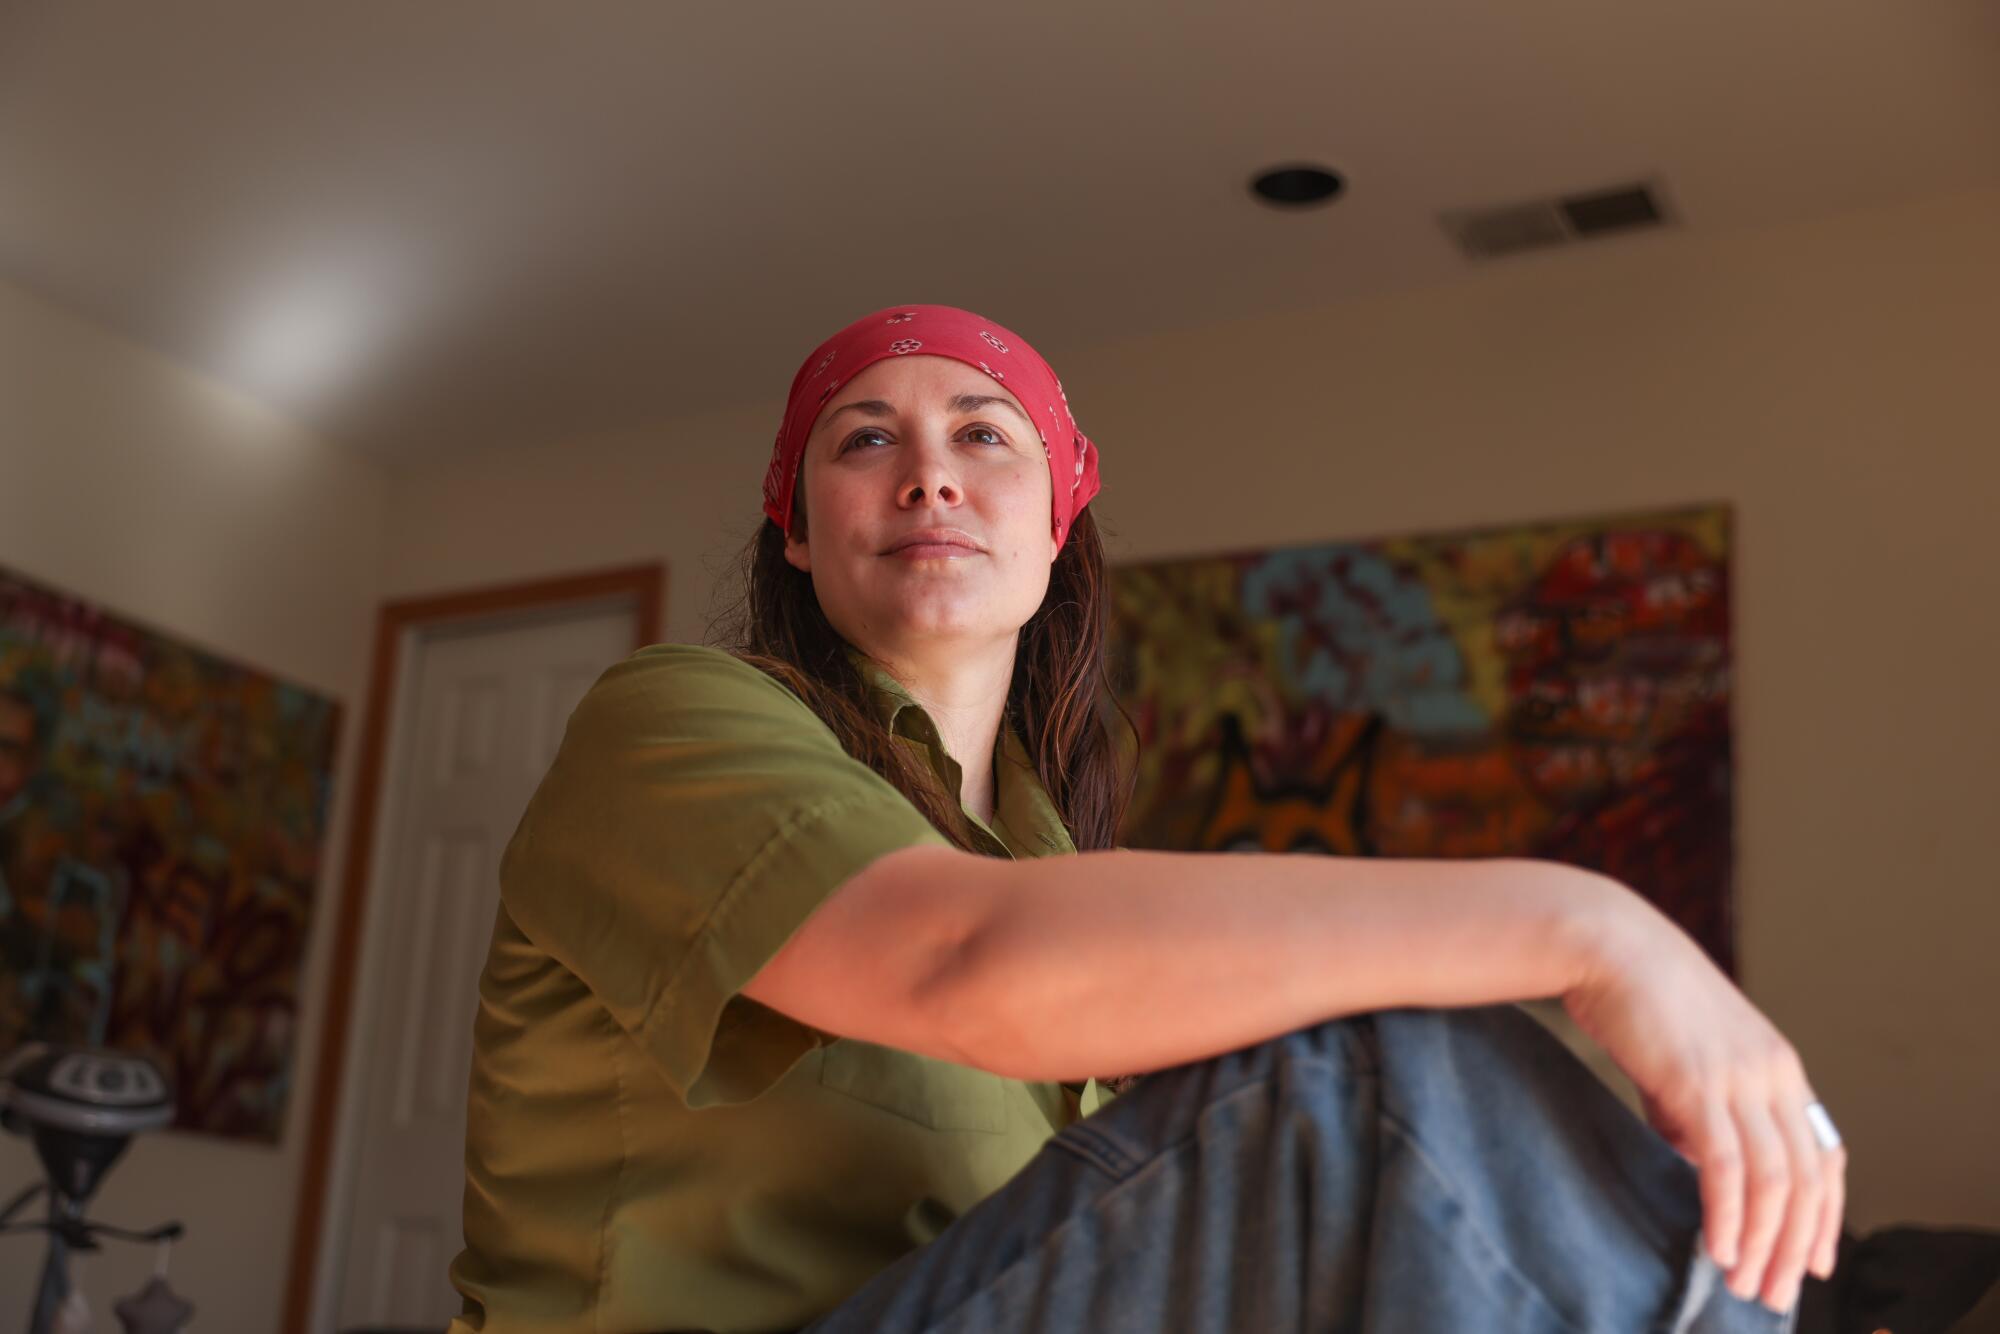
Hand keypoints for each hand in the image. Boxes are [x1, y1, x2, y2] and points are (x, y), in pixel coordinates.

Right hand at [1560, 887, 1845, 1314]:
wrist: (1605, 941)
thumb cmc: (1636, 993)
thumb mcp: (1685, 1055)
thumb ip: (1697, 1106)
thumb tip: (1694, 1157)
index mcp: (1778, 1066)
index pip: (1824, 1153)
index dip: (1824, 1212)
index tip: (1812, 1258)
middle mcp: (1772, 1074)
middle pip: (1807, 1177)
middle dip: (1796, 1244)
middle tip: (1776, 1292)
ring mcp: (1738, 1077)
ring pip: (1773, 1178)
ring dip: (1765, 1241)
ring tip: (1748, 1284)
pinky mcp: (1697, 1082)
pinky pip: (1725, 1164)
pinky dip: (1728, 1213)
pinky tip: (1719, 1247)